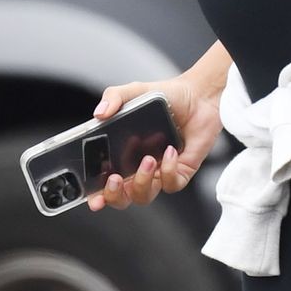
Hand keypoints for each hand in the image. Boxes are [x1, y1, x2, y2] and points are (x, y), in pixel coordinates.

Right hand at [86, 74, 222, 210]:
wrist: (198, 95)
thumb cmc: (166, 97)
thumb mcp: (134, 92)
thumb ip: (113, 97)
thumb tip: (99, 113)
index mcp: (121, 155)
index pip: (102, 182)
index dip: (96, 195)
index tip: (92, 198)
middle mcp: (138, 168)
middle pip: (121, 197)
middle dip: (115, 195)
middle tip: (115, 178)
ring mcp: (159, 172)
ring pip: (144, 195)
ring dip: (142, 181)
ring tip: (147, 160)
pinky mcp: (181, 172)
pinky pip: (172, 184)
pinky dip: (169, 170)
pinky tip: (170, 151)